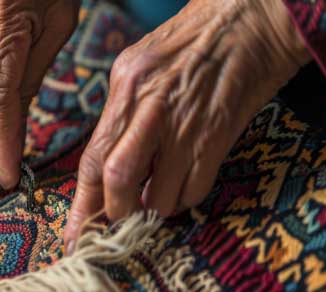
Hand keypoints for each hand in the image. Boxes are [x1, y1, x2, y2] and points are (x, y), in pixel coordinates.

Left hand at [64, 0, 311, 252]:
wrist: (250, 21)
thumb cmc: (192, 43)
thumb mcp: (141, 65)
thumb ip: (121, 114)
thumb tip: (106, 167)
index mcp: (126, 86)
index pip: (93, 158)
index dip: (81, 205)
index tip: (75, 237)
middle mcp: (150, 106)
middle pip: (118, 179)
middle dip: (117, 212)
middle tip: (122, 219)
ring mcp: (187, 123)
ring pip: (160, 195)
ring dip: (156, 209)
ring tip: (158, 197)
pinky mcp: (219, 135)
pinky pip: (195, 189)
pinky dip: (185, 200)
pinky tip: (183, 186)